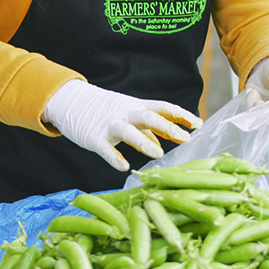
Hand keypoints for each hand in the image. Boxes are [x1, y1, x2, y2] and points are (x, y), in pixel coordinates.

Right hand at [43, 79, 202, 170]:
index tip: (198, 124)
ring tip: (159, 154)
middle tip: (186, 138)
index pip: (163, 108)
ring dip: (144, 141)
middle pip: (150, 117)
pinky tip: (124, 166)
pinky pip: (106, 148)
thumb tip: (163, 143)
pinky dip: (114, 157)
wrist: (71, 101)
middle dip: (168, 127)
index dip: (181, 115)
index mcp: (137, 107)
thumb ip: (146, 129)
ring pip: (129, 131)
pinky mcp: (94, 137)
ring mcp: (110, 124)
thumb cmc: (104, 110)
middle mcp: (126, 113)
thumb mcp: (127, 114)